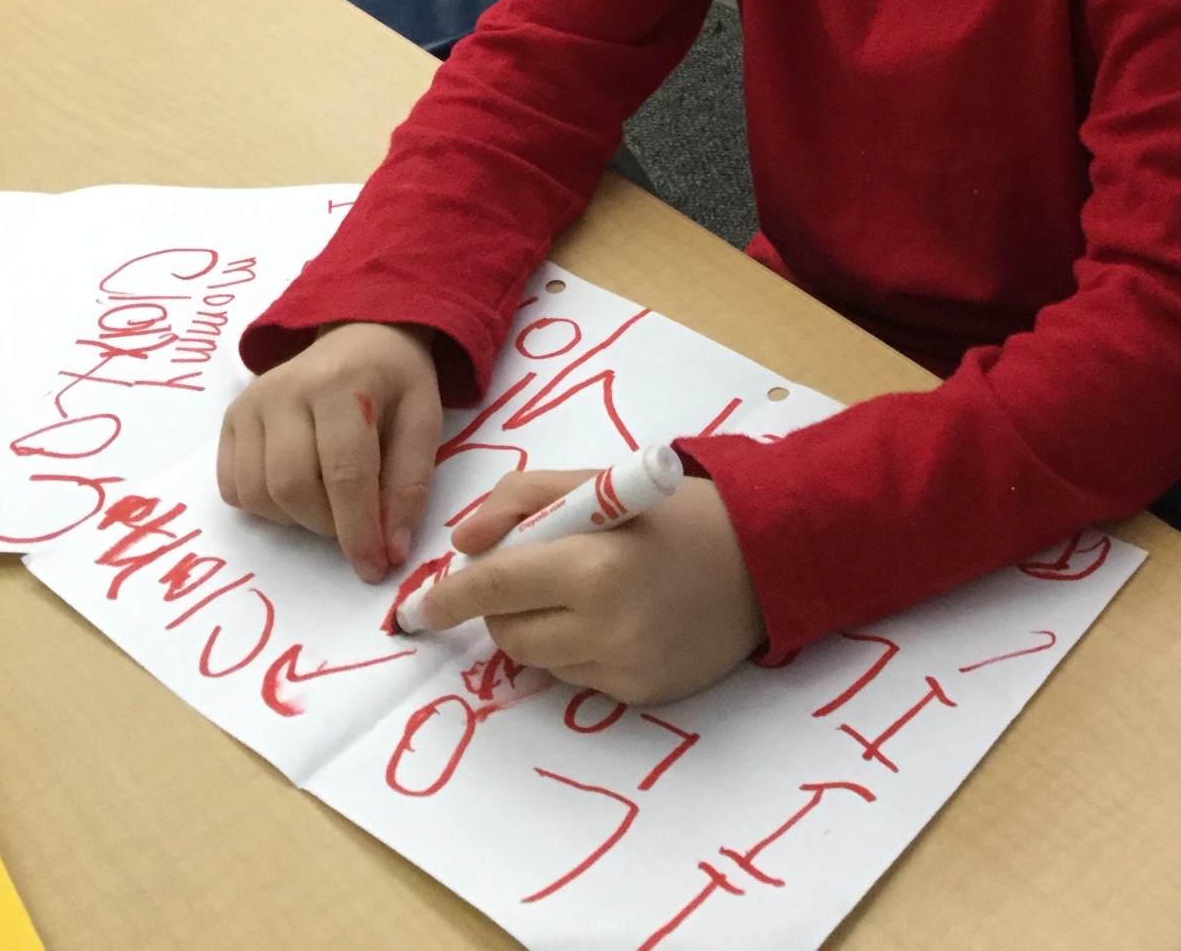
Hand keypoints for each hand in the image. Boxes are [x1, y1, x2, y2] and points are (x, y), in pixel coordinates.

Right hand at [217, 322, 441, 582]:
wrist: (359, 335)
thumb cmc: (396, 383)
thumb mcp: (424, 421)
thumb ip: (410, 485)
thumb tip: (390, 552)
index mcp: (344, 382)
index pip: (345, 472)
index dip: (359, 530)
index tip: (374, 568)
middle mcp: (287, 389)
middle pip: (293, 486)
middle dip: (328, 526)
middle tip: (356, 529)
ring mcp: (251, 402)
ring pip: (258, 494)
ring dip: (296, 520)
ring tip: (330, 503)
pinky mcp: (231, 418)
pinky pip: (234, 487)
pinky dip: (265, 507)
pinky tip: (298, 490)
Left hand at [421, 468, 766, 704]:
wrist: (764, 556)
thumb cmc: (676, 510)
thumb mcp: (599, 482)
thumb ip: (522, 500)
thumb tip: (463, 543)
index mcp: (593, 565)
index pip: (495, 587)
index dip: (447, 597)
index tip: (416, 608)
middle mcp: (607, 627)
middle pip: (508, 631)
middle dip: (502, 602)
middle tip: (535, 570)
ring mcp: (626, 669)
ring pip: (537, 660)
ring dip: (538, 626)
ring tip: (582, 589)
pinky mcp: (642, 696)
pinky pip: (577, 678)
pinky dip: (576, 648)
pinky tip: (616, 616)